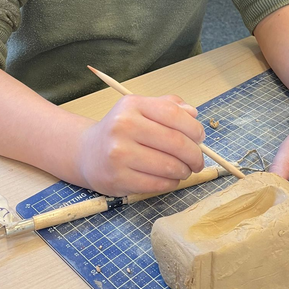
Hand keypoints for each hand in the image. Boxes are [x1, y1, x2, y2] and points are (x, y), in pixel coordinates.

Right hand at [77, 94, 204, 196]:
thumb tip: (193, 114)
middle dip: (194, 155)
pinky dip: (171, 183)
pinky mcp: (118, 178)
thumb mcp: (141, 110)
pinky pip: (157, 184)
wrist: (87, 153)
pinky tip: (169, 178)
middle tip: (198, 161)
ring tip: (184, 170)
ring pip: (169, 166)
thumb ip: (168, 106)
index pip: (173, 114)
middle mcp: (123, 126)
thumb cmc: (121, 130)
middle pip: (175, 142)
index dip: (194, 128)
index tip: (200, 138)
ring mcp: (119, 153)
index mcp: (132, 105)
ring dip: (184, 171)